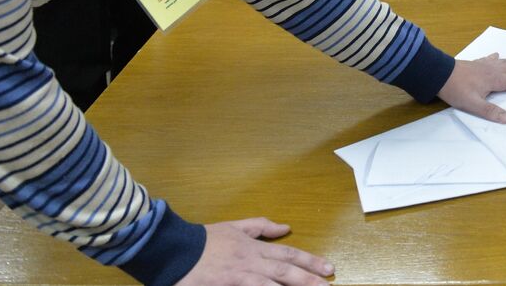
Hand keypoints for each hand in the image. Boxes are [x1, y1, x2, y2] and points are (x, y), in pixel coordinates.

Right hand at [174, 217, 333, 285]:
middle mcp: (251, 262)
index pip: (289, 254)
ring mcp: (239, 276)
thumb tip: (285, 227)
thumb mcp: (235, 227)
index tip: (328, 268)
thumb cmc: (205, 239)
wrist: (177, 249)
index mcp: (254, 247)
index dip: (310, 261)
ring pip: (271, 284)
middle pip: (286, 271)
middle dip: (308, 279)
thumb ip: (261, 227)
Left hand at [437, 53, 505, 123]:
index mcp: (496, 80)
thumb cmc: (456, 89)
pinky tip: (498, 55)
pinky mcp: (476, 64)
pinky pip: (491, 59)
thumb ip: (490, 112)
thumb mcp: (473, 104)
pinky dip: (498, 58)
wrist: (439, 73)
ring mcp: (485, 65)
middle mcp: (493, 70)